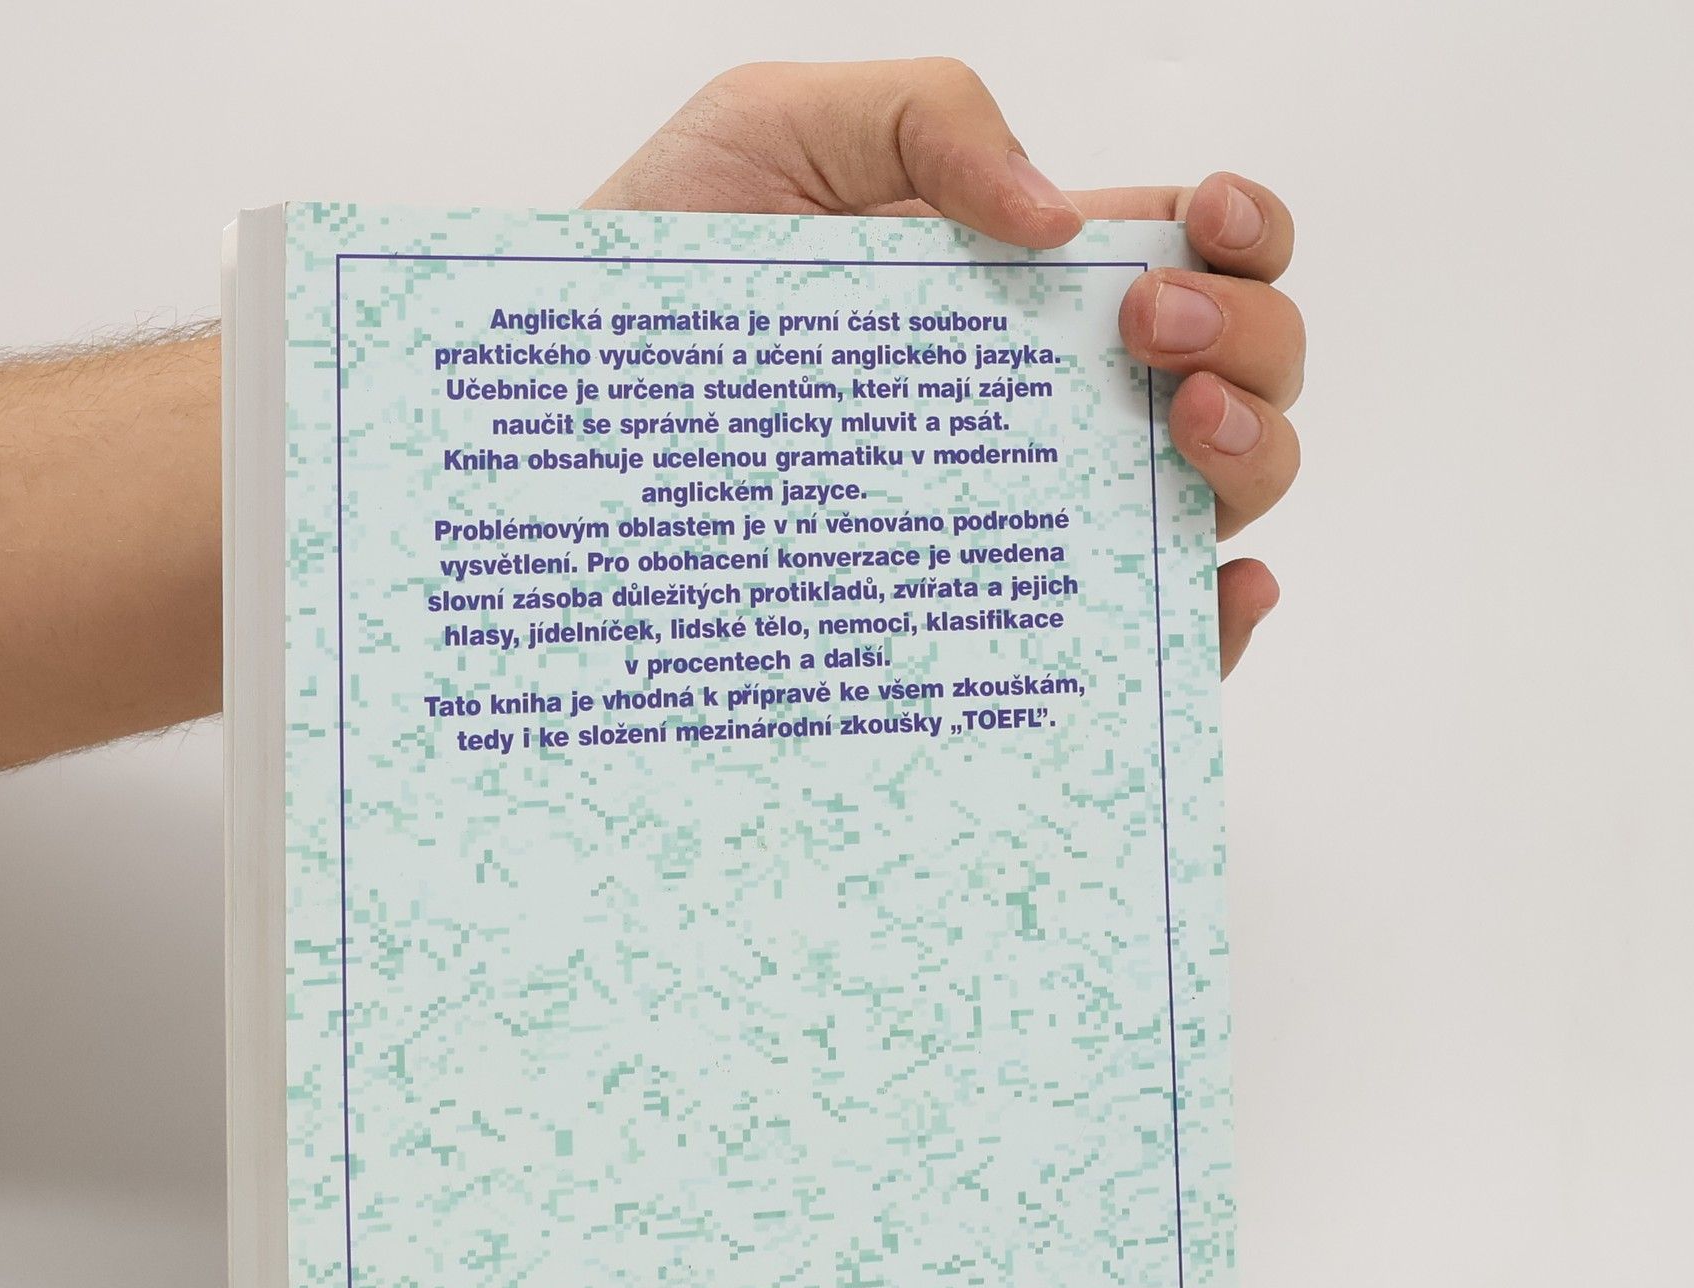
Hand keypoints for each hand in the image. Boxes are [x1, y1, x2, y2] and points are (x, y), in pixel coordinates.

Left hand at [588, 58, 1302, 676]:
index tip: (1203, 224)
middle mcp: (1042, 401)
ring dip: (1250, 452)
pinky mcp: (980, 621)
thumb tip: (1065, 223)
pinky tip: (1210, 590)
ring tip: (1172, 422)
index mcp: (1018, 280)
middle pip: (1237, 373)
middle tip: (1148, 335)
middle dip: (1251, 337)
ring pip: (1213, 497)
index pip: (1190, 257)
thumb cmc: (653, 274)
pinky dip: (1211, 624)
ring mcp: (1020, 514)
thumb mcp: (778, 128)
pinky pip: (1136, 641)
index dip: (1244, 233)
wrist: (563, 414)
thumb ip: (930, 119)